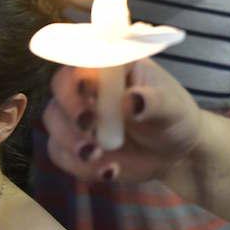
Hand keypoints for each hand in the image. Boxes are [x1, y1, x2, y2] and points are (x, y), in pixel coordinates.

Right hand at [42, 58, 203, 183]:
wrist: (175, 155)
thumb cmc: (175, 118)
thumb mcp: (172, 109)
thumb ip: (154, 102)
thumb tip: (132, 100)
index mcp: (114, 65)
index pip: (85, 57)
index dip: (81, 73)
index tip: (88, 91)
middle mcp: (90, 86)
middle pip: (60, 88)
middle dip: (70, 109)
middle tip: (89, 126)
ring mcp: (78, 116)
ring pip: (53, 122)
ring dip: (70, 141)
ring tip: (98, 156)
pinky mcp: (73, 145)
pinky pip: (60, 153)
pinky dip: (79, 166)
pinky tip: (110, 171)